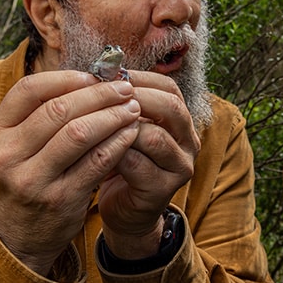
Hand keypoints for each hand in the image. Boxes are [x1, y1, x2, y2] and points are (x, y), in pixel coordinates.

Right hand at [0, 70, 141, 274]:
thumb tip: (90, 76)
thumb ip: (40, 113)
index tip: (94, 76)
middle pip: (58, 110)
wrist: (17, 237)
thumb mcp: (14, 146)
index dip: (66, 77)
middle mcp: (6, 156)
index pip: (29, 90)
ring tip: (132, 108)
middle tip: (124, 87)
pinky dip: (118, 142)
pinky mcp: (60, 199)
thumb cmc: (24, 177)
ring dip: (112, 115)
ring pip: (79, 133)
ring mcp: (32, 180)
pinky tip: (131, 133)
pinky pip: (97, 161)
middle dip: (98, 94)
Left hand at [98, 70, 200, 258]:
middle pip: (171, 107)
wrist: (125, 211)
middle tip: (104, 96)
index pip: (168, 87)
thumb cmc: (121, 162)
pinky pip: (138, 166)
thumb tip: (96, 71)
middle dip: (134, 97)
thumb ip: (120, 105)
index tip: (107, 74)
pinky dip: (114, 154)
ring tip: (96, 122)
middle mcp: (188, 141)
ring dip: (122, 127)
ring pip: (155, 137)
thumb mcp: (125, 129)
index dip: (139, 78)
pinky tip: (93, 150)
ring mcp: (180, 166)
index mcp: (180, 120)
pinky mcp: (163, 189)